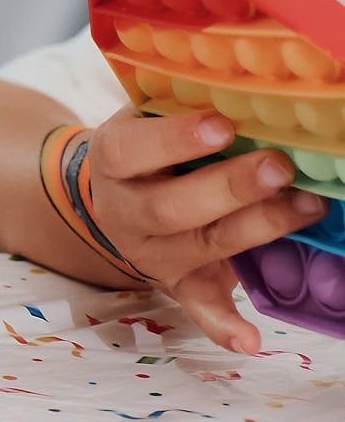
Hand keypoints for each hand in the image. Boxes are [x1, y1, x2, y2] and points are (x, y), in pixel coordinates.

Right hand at [80, 106, 327, 352]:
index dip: (174, 140)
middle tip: (281, 167)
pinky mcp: (176, 282)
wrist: (111, 193)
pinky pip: (197, 306)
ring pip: (201, 247)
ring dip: (258, 229)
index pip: (132, 150)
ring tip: (309, 205)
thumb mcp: (145, 114)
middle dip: (230, 188)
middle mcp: (124, 211)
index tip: (221, 124)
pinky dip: (223, 326)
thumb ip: (181, 103)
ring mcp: (151, 252)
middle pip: (171, 208)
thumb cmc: (147, 145)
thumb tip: (244, 81)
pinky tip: (250, 341)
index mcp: (112, 161)